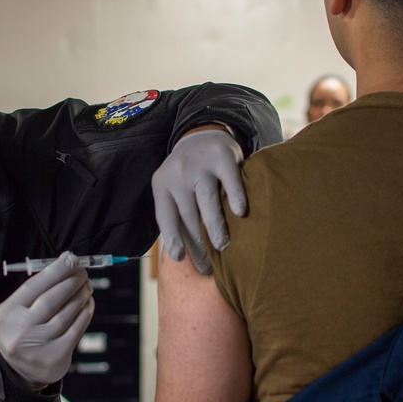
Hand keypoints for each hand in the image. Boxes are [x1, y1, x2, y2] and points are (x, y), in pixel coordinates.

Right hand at [0, 252, 94, 387]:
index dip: (55, 270)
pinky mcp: (56, 356)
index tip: (71, 259)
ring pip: (66, 314)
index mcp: (7, 314)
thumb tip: (67, 262)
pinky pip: (76, 329)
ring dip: (80, 296)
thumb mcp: (17, 309)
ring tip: (86, 286)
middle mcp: (20, 331)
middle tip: (82, 271)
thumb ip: (38, 288)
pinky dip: (85, 313)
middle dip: (71, 281)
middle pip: (51, 299)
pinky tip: (87, 304)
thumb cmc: (21, 329)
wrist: (18, 370)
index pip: (34, 286)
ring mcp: (38, 346)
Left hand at [151, 128, 245, 274]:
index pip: (166, 215)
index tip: (179, 258)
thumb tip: (182, 257)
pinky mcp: (222, 156)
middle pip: (188, 214)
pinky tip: (240, 213)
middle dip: (198, 243)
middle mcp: (178, 172)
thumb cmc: (189, 175)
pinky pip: (230, 181)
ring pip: (207, 201)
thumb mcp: (173, 189)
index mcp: (162, 184)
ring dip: (215, 227)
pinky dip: (236, 197)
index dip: (172, 238)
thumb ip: (176, 214)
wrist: (203, 136)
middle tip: (208, 265)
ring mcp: (200, 163)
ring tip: (222, 246)